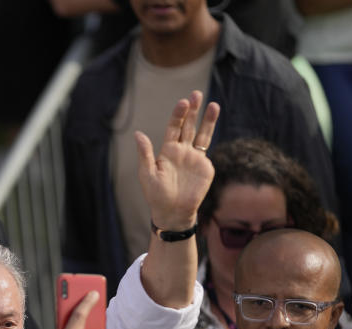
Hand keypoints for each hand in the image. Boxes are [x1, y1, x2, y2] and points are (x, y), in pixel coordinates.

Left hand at [135, 90, 219, 229]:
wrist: (173, 212)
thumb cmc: (156, 195)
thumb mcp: (147, 174)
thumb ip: (145, 154)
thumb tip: (138, 134)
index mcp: (168, 150)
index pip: (174, 127)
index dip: (178, 115)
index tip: (183, 103)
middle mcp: (182, 151)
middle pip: (189, 126)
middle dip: (193, 111)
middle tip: (197, 94)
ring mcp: (195, 158)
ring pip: (202, 134)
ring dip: (207, 120)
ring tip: (214, 104)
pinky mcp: (205, 167)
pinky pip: (207, 150)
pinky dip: (211, 137)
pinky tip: (212, 125)